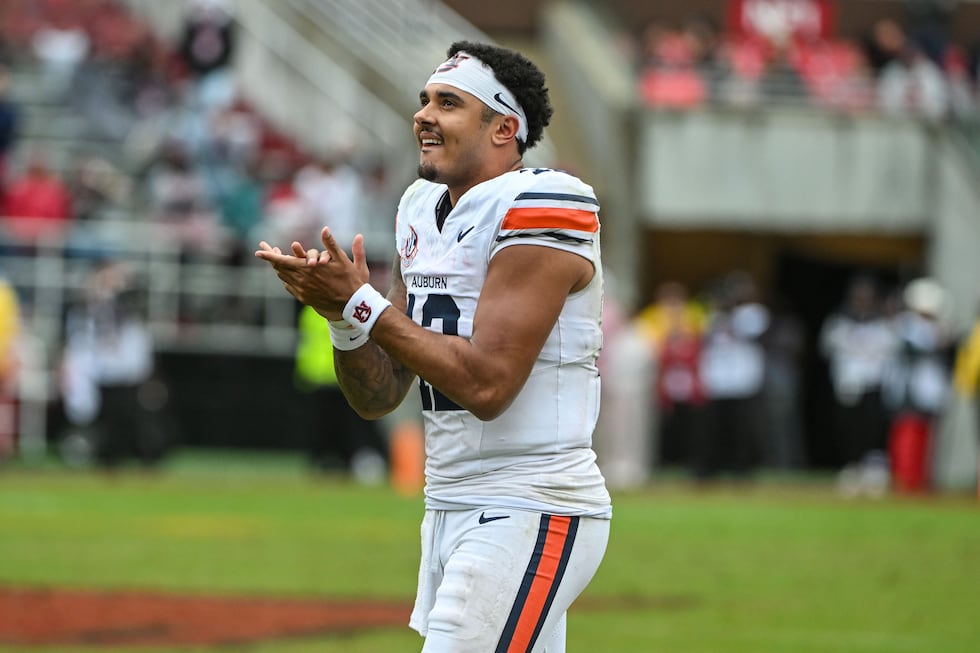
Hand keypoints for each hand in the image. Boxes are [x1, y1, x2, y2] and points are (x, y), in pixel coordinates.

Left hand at [255, 228, 370, 318]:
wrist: (353, 305)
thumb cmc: (350, 281)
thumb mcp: (343, 260)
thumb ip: (331, 244)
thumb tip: (325, 229)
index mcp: (308, 269)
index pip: (282, 261)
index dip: (269, 256)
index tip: (259, 251)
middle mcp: (302, 281)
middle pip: (280, 269)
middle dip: (273, 260)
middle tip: (267, 252)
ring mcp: (303, 291)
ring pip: (285, 278)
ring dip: (279, 269)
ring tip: (276, 261)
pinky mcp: (305, 299)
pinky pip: (290, 287)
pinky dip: (286, 279)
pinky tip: (286, 276)